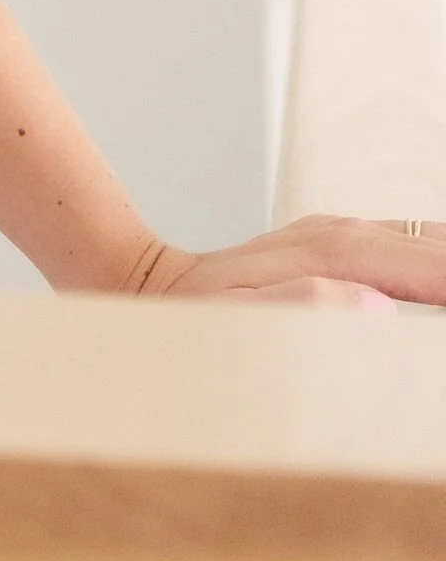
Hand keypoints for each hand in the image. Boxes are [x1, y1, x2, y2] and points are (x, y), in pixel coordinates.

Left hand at [128, 215, 445, 308]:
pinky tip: (444, 283)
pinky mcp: (343, 248)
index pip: (441, 270)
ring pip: (437, 245)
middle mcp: (351, 236)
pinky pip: (418, 252)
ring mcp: (348, 237)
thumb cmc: (189, 320)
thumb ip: (301, 310)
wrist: (144, 286)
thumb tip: (374, 307)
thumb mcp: (234, 323)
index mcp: (338, 255)